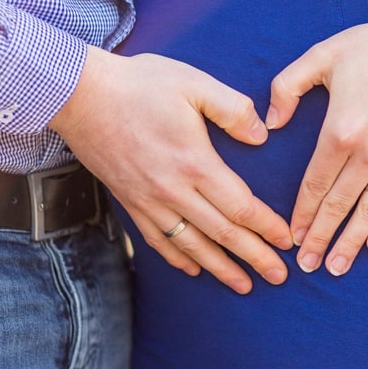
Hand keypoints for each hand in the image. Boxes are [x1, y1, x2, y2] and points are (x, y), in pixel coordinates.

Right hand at [50, 47, 292, 293]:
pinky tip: (192, 269)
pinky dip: (177, 258)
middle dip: (254, 257)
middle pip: (222, 233)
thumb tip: (262, 136)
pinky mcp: (129, 201)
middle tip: (280, 277)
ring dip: (219, 268)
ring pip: (190, 244)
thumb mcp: (194, 83)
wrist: (79, 96)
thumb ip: (233, 109)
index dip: (267, 227)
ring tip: (243, 285)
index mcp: (195, 162)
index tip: (288, 241)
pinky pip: (157, 239)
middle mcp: (173, 190)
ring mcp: (148, 200)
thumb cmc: (138, 84)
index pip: (241, 206)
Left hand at [268, 9, 367, 275]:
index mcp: (340, 130)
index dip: (302, 214)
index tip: (291, 237)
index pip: (315, 184)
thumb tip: (269, 124)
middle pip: (339, 205)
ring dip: (353, 241)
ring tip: (337, 266)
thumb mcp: (320, 56)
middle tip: (307, 266)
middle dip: (320, 238)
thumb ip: (285, 88)